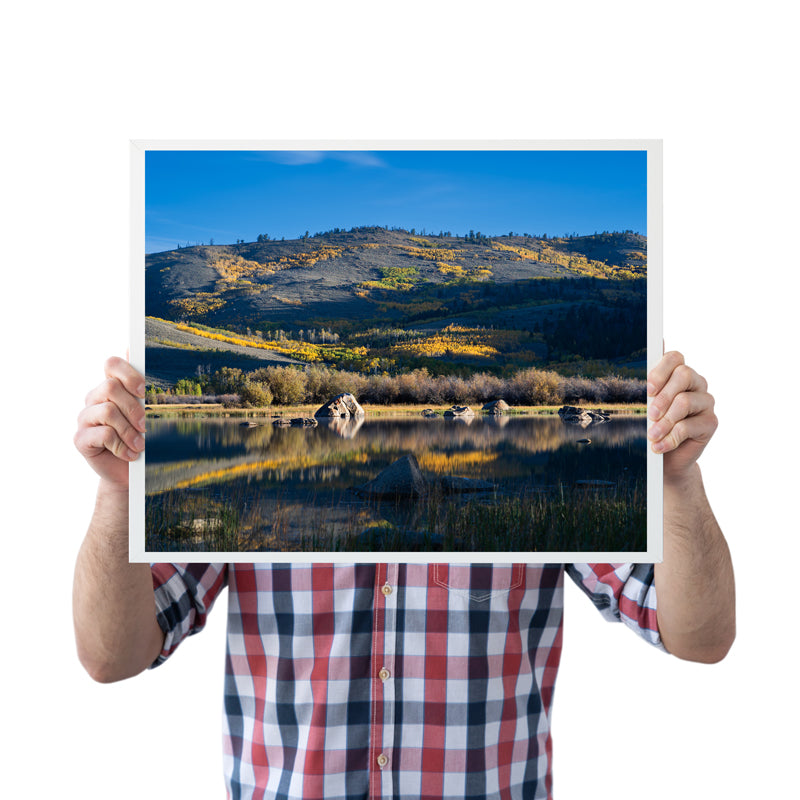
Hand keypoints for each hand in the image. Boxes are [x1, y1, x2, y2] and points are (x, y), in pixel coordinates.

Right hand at [74, 357, 146, 488]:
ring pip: (108, 411)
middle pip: (110, 388)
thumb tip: (154, 367)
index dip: (128, 374)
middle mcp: (95, 399)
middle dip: (133, 408)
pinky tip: (130, 454)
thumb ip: (148, 394)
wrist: (129, 472)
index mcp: (111, 387)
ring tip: (140, 445)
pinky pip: (102, 434)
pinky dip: (121, 445)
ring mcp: (85, 418)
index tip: (145, 391)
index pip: (112, 364)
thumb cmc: (142, 439)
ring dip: (129, 430)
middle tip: (146, 425)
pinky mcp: (80, 438)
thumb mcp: (149, 415)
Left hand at [647, 351, 717, 482]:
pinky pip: (688, 426)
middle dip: (662, 396)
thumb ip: (646, 389)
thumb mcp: (646, 407)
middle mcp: (696, 384)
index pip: (674, 357)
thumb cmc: (653, 426)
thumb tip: (642, 370)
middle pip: (684, 375)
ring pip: (685, 401)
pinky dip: (670, 438)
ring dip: (664, 421)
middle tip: (650, 415)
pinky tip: (659, 446)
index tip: (648, 390)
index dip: (660, 371)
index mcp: (679, 374)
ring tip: (651, 435)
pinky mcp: (710, 422)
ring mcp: (705, 402)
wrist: (667, 458)